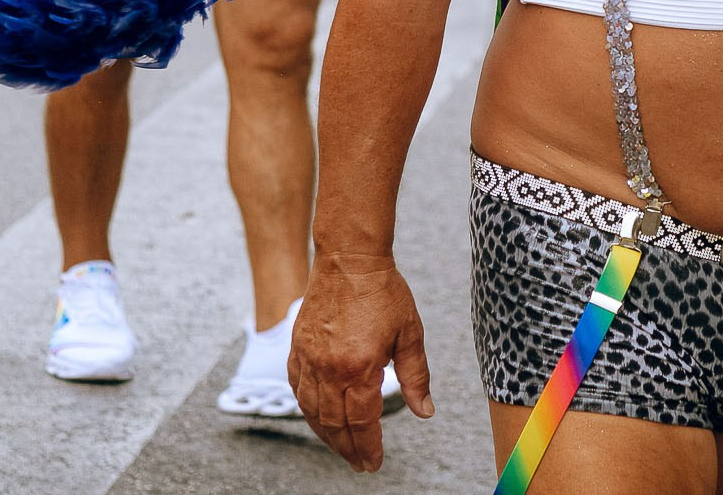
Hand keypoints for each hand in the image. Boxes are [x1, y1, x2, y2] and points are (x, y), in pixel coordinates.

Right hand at [291, 253, 432, 472]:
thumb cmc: (384, 292)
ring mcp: (309, 359)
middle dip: (348, 449)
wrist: (350, 258)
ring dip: (326, 435)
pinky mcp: (297, 348)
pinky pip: (298, 389)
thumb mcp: (409, 334)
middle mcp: (329, 368)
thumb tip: (425, 411)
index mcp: (359, 367)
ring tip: (342, 447)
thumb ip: (416, 377)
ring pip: (312, 411)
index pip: (362, 422)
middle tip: (360, 464)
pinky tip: (318, 417)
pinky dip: (307, 409)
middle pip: (334, 424)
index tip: (374, 463)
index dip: (368, 447)